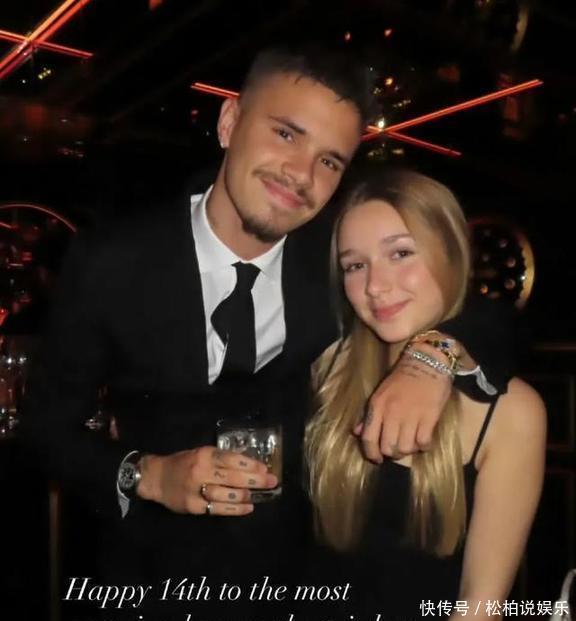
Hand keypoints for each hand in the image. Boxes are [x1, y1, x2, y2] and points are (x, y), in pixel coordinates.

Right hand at [137, 447, 276, 515]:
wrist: (157, 478)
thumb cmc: (183, 463)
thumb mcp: (201, 453)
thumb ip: (221, 458)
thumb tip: (249, 465)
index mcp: (204, 455)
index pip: (232, 459)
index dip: (251, 465)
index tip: (265, 468)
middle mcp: (201, 471)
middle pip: (233, 477)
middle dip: (255, 480)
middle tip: (272, 482)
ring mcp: (196, 490)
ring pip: (227, 495)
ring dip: (246, 495)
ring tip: (260, 495)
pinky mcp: (194, 507)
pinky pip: (218, 509)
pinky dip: (235, 509)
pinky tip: (248, 507)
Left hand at [354, 352, 451, 460]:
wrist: (426, 363)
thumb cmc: (402, 379)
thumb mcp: (380, 394)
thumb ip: (368, 415)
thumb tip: (356, 432)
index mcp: (376, 406)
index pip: (368, 438)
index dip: (371, 453)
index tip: (377, 459)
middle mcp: (391, 412)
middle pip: (387, 447)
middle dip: (392, 454)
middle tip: (397, 450)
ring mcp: (410, 415)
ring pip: (405, 448)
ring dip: (408, 451)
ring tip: (411, 444)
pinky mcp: (429, 417)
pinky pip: (423, 443)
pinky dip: (423, 446)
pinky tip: (424, 441)